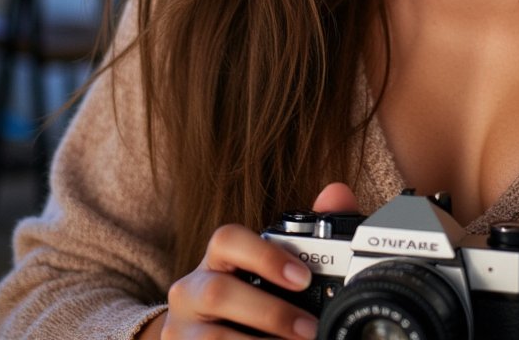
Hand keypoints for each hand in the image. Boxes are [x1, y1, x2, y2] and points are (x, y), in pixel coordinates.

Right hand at [144, 183, 359, 338]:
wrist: (209, 335)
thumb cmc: (252, 296)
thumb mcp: (276, 270)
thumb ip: (309, 235)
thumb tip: (336, 193)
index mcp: (217, 259)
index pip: (227, 240)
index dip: (265, 256)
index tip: (304, 278)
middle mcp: (191, 289)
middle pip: (218, 293)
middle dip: (270, 313)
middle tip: (310, 328)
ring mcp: (182, 328)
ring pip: (211, 338)